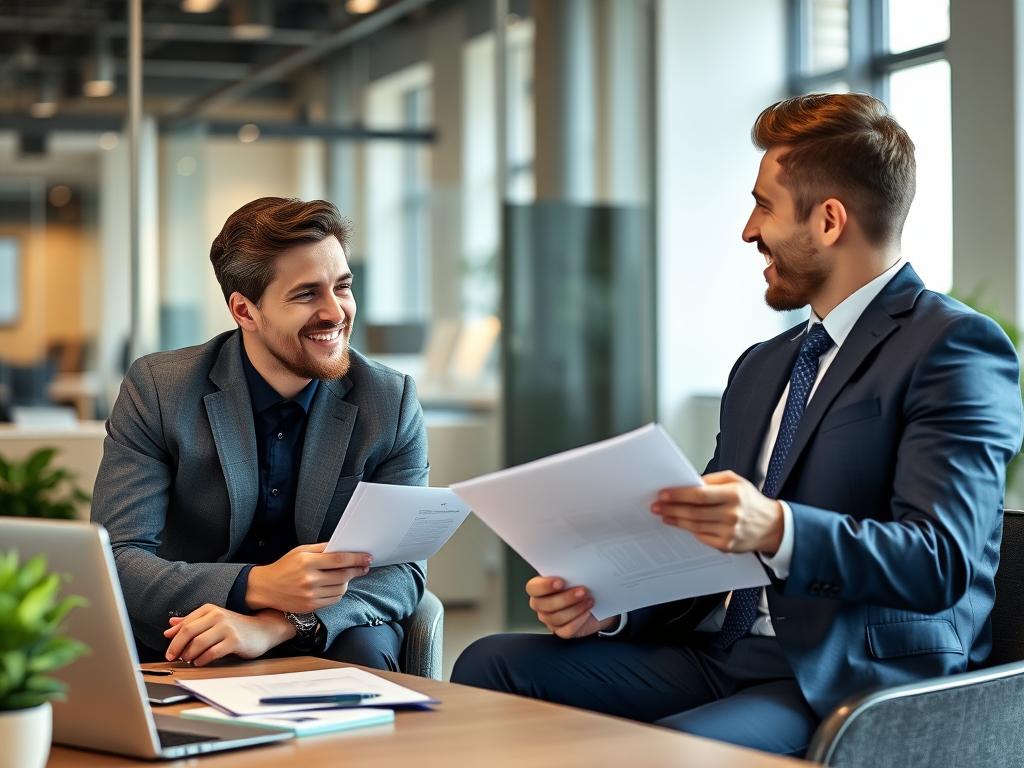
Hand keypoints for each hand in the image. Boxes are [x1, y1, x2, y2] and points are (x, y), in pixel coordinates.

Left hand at [163, 605, 293, 665]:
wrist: (262, 630)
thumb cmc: (235, 627)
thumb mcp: (213, 621)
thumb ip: (192, 622)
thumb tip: (170, 626)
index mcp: (209, 610)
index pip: (185, 625)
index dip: (173, 640)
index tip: (169, 652)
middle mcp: (217, 616)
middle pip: (188, 633)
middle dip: (177, 648)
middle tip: (173, 658)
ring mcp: (227, 628)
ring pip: (198, 643)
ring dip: (189, 655)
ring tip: (189, 660)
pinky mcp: (234, 641)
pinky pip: (212, 653)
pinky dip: (202, 660)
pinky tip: (200, 662)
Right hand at [246, 543, 370, 612]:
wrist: (265, 588)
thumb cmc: (284, 567)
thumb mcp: (300, 551)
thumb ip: (322, 549)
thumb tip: (343, 547)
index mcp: (307, 562)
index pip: (339, 560)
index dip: (356, 559)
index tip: (367, 558)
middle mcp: (309, 580)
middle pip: (343, 576)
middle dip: (357, 570)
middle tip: (364, 567)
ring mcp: (310, 595)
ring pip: (341, 589)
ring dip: (348, 582)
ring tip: (347, 575)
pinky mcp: (310, 607)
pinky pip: (333, 600)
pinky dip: (339, 593)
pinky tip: (337, 586)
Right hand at [525, 576, 616, 638]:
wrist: (599, 601)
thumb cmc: (585, 583)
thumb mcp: (578, 573)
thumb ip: (571, 570)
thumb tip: (576, 562)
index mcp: (541, 587)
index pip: (533, 588)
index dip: (544, 586)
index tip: (561, 582)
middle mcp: (542, 604)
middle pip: (543, 605)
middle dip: (564, 598)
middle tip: (582, 591)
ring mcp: (550, 620)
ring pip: (556, 618)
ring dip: (575, 608)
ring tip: (589, 600)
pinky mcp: (562, 631)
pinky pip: (567, 630)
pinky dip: (579, 621)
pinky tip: (588, 612)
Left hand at [651, 470, 783, 553]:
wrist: (772, 526)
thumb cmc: (750, 501)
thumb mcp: (736, 481)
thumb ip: (713, 480)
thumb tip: (689, 483)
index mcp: (734, 494)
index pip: (700, 495)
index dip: (679, 495)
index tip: (663, 494)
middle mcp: (732, 514)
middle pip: (694, 512)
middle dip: (671, 508)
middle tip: (656, 506)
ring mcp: (729, 532)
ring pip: (694, 526)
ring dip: (676, 520)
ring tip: (663, 514)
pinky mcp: (727, 545)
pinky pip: (702, 537)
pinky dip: (689, 530)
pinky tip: (679, 524)